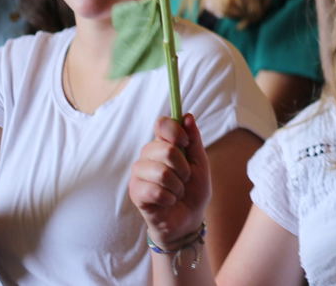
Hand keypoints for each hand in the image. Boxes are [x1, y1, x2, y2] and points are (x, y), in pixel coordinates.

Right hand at [128, 114, 210, 247]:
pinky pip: (154, 191)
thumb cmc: (193, 190)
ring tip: (177, 192)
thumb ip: (194, 140)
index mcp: (163, 145)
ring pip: (161, 172)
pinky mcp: (135, 193)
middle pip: (166, 149)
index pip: (162, 124)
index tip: (186, 144)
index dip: (176, 132)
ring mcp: (138, 174)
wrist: (188, 219)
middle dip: (184, 168)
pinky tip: (168, 202)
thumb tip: (187, 116)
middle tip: (185, 178)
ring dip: (177, 186)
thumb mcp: (200, 163)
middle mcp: (147, 156)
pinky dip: (169, 199)